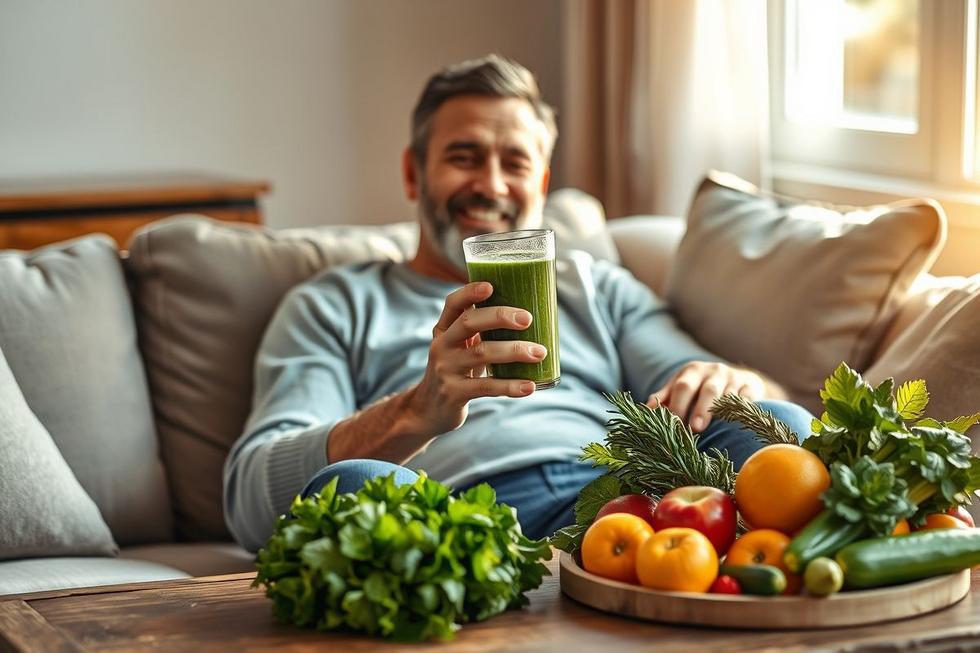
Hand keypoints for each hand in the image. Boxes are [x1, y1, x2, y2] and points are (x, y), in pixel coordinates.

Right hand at [406, 282, 545, 435]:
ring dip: (514, 351)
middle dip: (499, 317)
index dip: (470, 292)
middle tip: (528, 319)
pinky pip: (486, 386)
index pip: (453, 304)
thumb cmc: (457, 371)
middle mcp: (442, 346)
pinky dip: (510, 386)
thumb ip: (480, 331)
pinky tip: (529, 386)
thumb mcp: (460, 347)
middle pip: (469, 323)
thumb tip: (528, 315)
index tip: (491, 286)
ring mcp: (446, 369)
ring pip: (481, 353)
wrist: (429, 410)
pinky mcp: (454, 393)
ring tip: (539, 353)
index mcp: (445, 329)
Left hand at [646, 362, 764, 432]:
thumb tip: (647, 409)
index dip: (676, 406)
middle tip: (693, 429)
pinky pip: (746, 398)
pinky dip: (740, 409)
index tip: (670, 424)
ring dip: (714, 411)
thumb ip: (665, 397)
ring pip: (724, 394)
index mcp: (692, 371)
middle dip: (697, 409)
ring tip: (707, 428)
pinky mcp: (750, 386)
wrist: (740, 380)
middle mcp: (712, 371)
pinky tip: (734, 422)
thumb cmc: (702, 389)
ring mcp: (733, 378)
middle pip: (704, 389)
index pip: (681, 387)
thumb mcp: (682, 388)